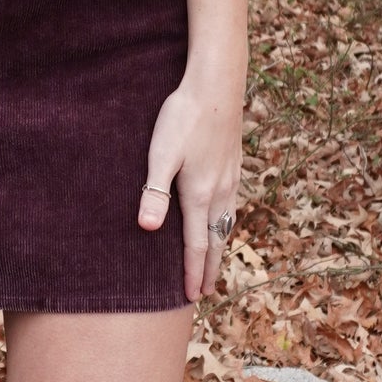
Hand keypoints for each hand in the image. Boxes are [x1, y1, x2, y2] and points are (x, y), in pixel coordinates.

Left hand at [136, 63, 245, 302]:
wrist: (216, 85)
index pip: (197, 244)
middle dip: (211, 268)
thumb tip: (147, 228)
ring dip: (221, 246)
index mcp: (198, 193)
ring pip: (227, 222)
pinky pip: (232, 204)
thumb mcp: (161, 153)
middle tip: (207, 292)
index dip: (194, 272)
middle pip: (217, 239)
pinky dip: (227, 222)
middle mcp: (219, 191)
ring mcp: (230, 177)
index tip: (192, 296)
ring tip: (216, 261)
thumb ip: (154, 191)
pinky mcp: (234, 163)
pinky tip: (224, 216)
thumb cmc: (183, 117)